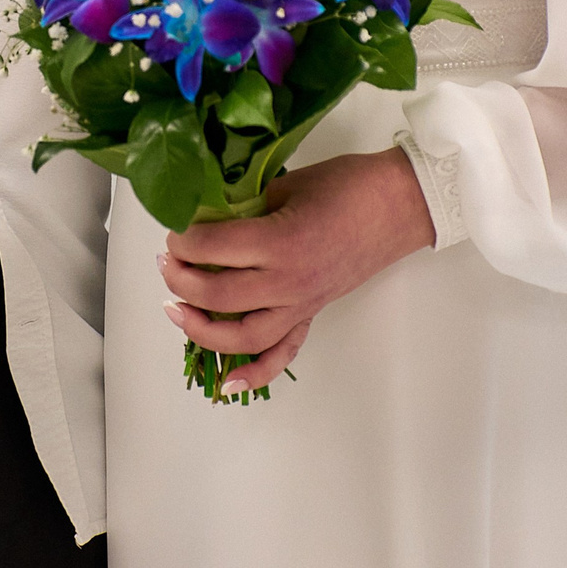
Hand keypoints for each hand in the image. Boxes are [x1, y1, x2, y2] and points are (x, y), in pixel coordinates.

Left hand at [159, 148, 435, 398]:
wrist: (400, 203)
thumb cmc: (349, 186)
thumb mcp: (287, 185)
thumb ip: (245, 207)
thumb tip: (208, 219)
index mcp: (281, 242)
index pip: (213, 249)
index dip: (183, 240)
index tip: (173, 229)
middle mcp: (288, 282)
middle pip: (218, 296)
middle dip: (180, 280)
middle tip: (166, 261)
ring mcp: (302, 303)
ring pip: (242, 337)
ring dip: (201, 329)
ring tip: (175, 309)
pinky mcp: (312, 312)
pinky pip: (283, 352)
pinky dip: (255, 373)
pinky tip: (227, 382)